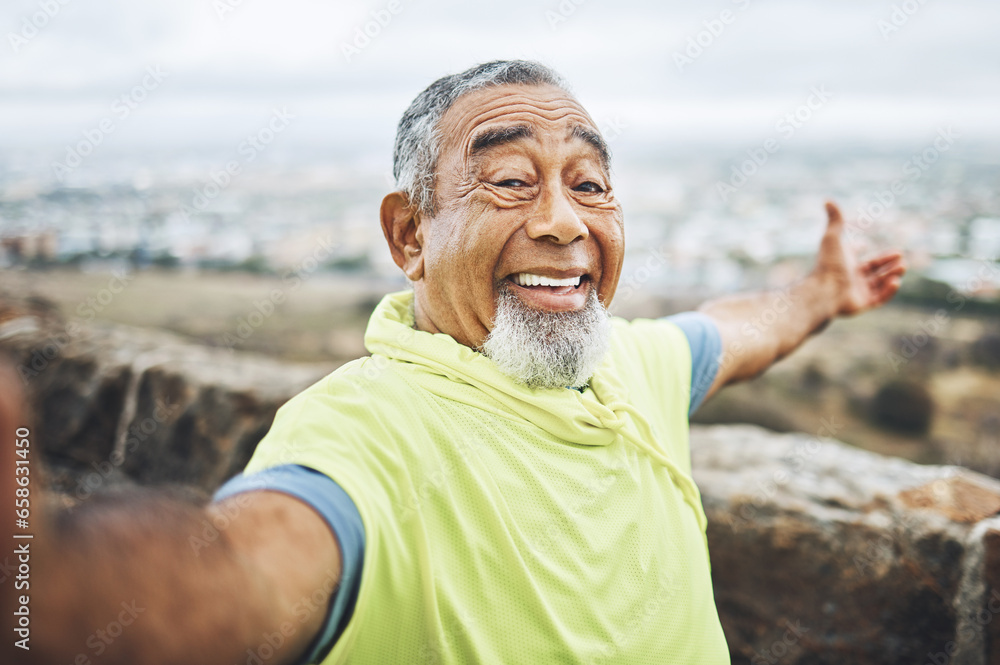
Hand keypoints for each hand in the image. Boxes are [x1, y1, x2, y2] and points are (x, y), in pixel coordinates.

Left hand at [813, 201, 906, 316]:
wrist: (824, 291)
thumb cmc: (828, 264)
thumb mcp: (833, 237)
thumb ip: (835, 219)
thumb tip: (827, 199)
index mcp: (843, 262)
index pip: (854, 254)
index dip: (860, 249)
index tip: (867, 243)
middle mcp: (849, 277)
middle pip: (872, 269)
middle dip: (887, 262)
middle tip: (900, 257)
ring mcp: (856, 291)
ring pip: (878, 283)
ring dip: (891, 274)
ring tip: (902, 266)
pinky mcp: (862, 304)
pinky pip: (879, 298)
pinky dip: (889, 290)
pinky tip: (895, 281)